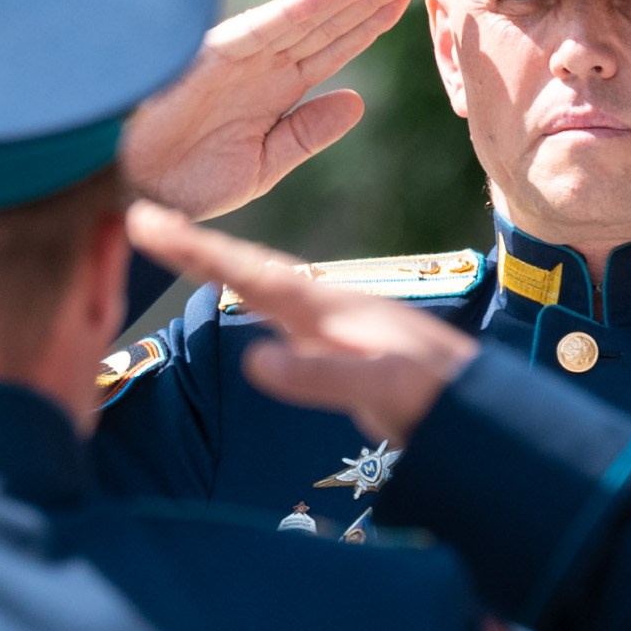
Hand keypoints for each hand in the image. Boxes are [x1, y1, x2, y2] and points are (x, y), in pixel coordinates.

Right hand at [120, 0, 420, 219]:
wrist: (137, 194)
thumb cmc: (190, 180)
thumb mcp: (265, 163)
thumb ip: (308, 133)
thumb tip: (356, 101)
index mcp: (277, 88)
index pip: (333, 48)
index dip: (369, 23)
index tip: (405, 0)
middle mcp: (263, 64)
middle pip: (326, 23)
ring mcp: (240, 57)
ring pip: (303, 17)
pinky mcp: (213, 58)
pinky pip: (261, 29)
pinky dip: (294, 8)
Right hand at [127, 205, 475, 446]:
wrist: (488, 410)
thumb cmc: (438, 399)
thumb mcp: (381, 388)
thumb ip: (320, 375)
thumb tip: (255, 360)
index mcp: (326, 310)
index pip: (246, 272)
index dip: (192, 249)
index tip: (144, 220)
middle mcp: (326, 308)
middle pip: (248, 268)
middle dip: (194, 246)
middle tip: (143, 220)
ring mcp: (335, 326)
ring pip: (264, 285)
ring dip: (220, 265)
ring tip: (179, 246)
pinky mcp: (344, 347)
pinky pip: (282, 313)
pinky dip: (251, 297)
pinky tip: (251, 301)